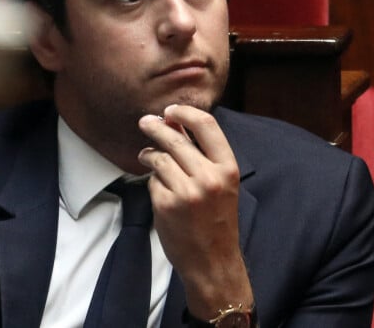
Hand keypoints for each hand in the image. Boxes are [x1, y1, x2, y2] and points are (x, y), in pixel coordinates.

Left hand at [138, 104, 252, 319]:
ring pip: (159, 158)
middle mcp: (209, 178)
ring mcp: (187, 192)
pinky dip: (152, 180)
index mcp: (228, 168)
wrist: (213, 262)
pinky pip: (152, 180)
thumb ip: (202, 154)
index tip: (171, 110)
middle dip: (156, 126)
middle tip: (145, 121)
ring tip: (147, 155)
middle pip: (176, 139)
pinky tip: (158, 187)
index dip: (185, 112)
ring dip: (149, 154)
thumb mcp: (221, 183)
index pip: (206, 125)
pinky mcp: (166, 205)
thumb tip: (176, 123)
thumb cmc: (217, 220)